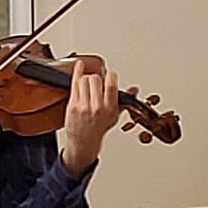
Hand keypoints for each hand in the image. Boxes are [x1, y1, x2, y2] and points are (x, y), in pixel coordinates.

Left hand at [62, 60, 121, 177]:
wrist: (83, 142)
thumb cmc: (98, 129)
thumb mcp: (115, 116)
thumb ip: (124, 101)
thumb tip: (134, 89)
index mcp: (110, 108)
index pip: (111, 84)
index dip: (110, 76)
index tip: (109, 76)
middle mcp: (97, 107)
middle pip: (95, 79)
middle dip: (96, 79)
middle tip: (96, 83)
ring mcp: (83, 106)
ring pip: (84, 80)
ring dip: (86, 79)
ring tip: (88, 86)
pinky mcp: (72, 105)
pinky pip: (74, 84)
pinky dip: (76, 73)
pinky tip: (79, 65)